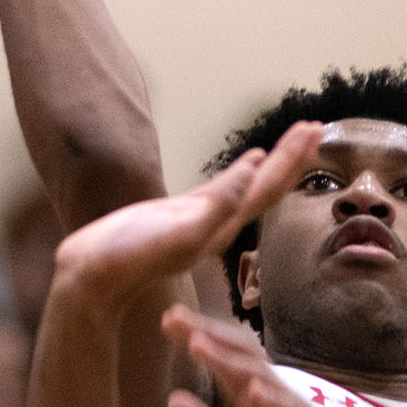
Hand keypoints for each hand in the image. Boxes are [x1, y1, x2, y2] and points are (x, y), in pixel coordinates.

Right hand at [52, 121, 321, 304]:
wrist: (91, 280)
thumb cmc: (128, 258)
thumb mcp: (177, 230)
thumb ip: (217, 205)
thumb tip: (254, 173)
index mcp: (222, 226)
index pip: (268, 188)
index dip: (292, 159)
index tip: (315, 130)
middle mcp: (220, 225)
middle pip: (267, 186)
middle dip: (292, 157)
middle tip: (315, 126)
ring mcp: (202, 222)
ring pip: (249, 187)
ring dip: (273, 164)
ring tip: (293, 141)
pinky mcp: (182, 218)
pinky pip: (224, 190)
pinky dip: (242, 173)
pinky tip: (249, 164)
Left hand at [160, 307, 359, 406]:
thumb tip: (172, 400)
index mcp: (253, 402)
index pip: (226, 360)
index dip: (200, 338)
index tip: (167, 320)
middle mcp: (273, 399)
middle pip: (242, 354)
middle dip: (210, 334)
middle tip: (175, 318)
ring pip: (263, 377)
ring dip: (231, 360)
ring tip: (199, 344)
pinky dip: (274, 401)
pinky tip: (254, 391)